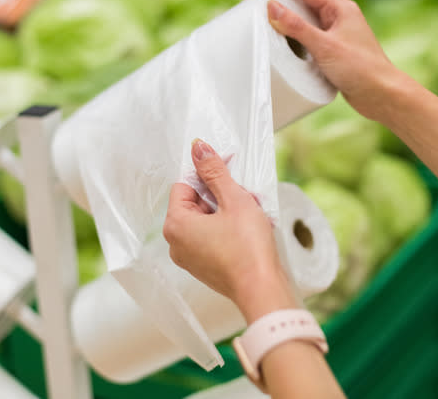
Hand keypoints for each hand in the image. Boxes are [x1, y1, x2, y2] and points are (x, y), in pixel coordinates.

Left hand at [163, 139, 297, 323]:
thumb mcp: (234, 200)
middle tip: (243, 200)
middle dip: (219, 197)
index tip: (228, 176)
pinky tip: (247, 232)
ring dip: (226, 213)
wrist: (261, 288)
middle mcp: (176, 243)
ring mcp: (189, 258)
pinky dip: (227, 231)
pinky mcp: (204, 268)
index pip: (184, 185)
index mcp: (176, 224)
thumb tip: (198, 149)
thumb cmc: (247, 248)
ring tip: (249, 217)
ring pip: (205, 221)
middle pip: (194, 203)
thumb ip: (214, 172)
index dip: (207, 177)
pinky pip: (210, 239)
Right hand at [258, 0, 409, 123]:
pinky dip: (294, 42)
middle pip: (303, 2)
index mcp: (340, 8)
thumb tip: (272, 7)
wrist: (382, 96)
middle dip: (279, 4)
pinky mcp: (333, 53)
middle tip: (256, 12)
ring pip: (305, 23)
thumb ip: (297, 27)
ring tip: (265, 30)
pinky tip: (284, 50)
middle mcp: (338, 18)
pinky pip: (308, 41)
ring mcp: (336, 35)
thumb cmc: (362, 69)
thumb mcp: (324, 46)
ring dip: (286, 24)